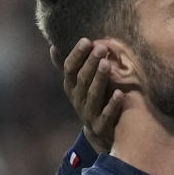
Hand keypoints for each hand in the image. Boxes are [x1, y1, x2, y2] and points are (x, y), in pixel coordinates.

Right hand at [59, 38, 123, 152]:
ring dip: (99, 79)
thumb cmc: (90, 100)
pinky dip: (112, 105)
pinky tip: (120, 93)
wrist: (100, 134)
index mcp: (71, 87)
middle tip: (101, 47)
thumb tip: (53, 46)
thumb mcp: (77, 85)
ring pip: (93, 95)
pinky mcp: (101, 127)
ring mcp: (88, 114)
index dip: (77, 55)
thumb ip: (69, 67)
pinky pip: (106, 115)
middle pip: (82, 80)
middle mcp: (77, 100)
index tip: (86, 41)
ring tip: (107, 63)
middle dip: (90, 63)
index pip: (69, 69)